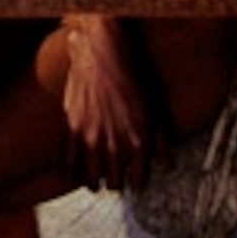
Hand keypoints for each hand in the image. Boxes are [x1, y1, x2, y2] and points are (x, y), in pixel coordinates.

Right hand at [55, 14, 152, 190]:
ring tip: (95, 181)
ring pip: (90, 179)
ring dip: (94, 182)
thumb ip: (162, 141)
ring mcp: (91, 137)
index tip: (134, 181)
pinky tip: (77, 167)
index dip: (137, 182)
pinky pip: (68, 162)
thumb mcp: (154, 107)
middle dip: (115, 184)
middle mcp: (115, 142)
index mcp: (139, 139)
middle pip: (113, 184)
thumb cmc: (130, 76)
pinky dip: (73, 169)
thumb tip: (167, 165)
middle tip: (114, 181)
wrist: (100, 53)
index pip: (138, 179)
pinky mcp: (72, 128)